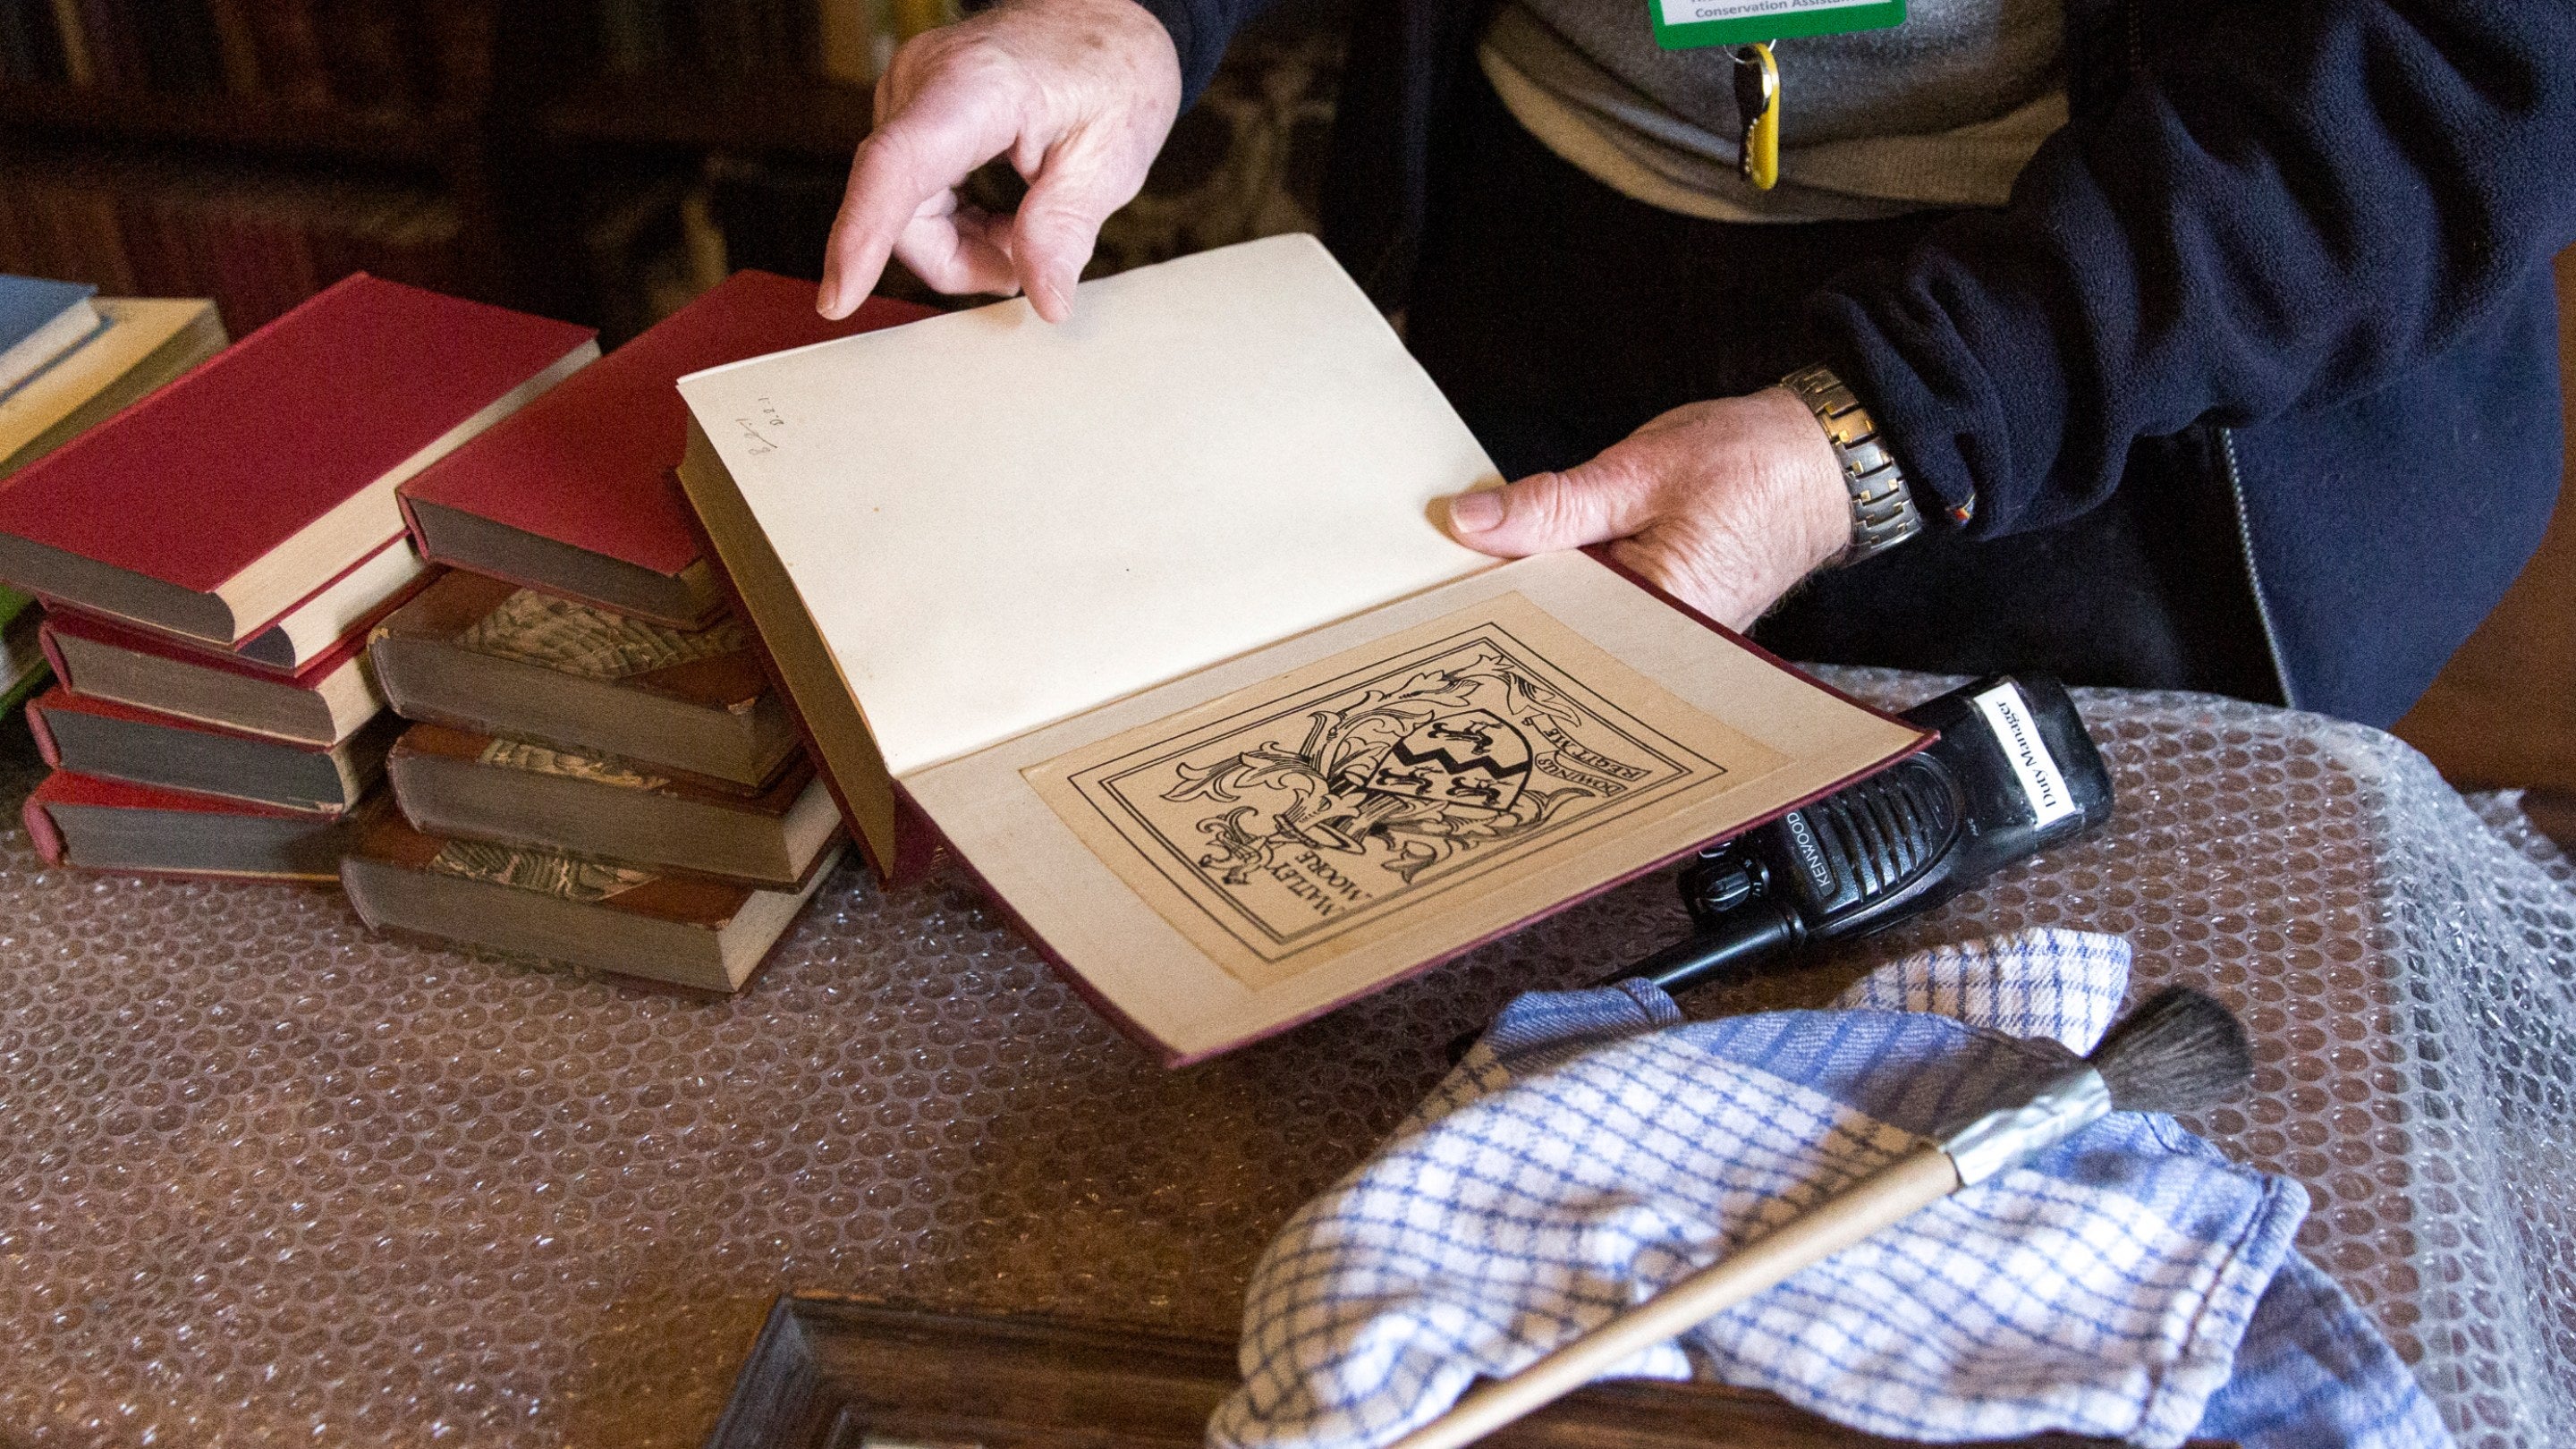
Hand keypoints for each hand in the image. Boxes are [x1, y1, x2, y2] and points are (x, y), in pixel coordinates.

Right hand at [818, 0, 1180, 321]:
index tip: (839, 298)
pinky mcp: (909, 114)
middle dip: (960, 261)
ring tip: (1025, 237)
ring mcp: (907, 96)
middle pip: (899, 210)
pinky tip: (1000, 220)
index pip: (897, 166)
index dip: (862, 235)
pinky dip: (954, 225)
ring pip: (900, 213)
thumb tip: (1044, 301)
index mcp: (975, 87)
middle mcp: (922, 82)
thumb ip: (1065, 230)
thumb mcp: (1109, 159)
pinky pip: (908, 196)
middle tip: (1028, 269)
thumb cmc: (1112, 74)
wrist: (1104, 23)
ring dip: (961, 246)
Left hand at [1444, 387, 1852, 628]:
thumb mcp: (1638, 470)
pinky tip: (1537, 565)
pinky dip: (1571, 587)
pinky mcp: (1668, 621)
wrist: (1824, 463)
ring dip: (1537, 592)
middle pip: (1558, 634)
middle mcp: (1666, 647)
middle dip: (1508, 601)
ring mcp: (1668, 639)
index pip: (1548, 626)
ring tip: (1487, 562)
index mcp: (1659, 617)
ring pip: (1577, 623)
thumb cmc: (1753, 464)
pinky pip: (1603, 612)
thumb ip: (1552, 504)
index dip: (1489, 604)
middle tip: (1445, 575)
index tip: (1435, 587)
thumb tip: (1472, 522)